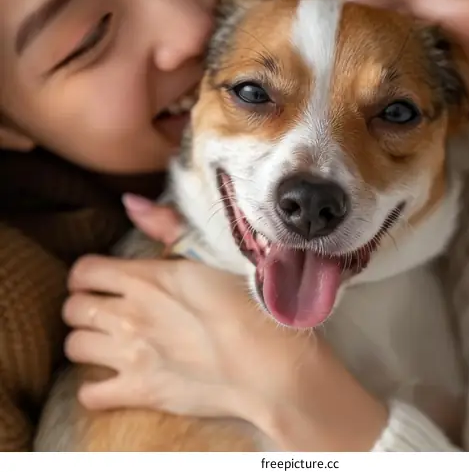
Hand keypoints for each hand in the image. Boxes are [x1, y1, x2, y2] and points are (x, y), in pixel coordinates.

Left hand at [64, 196, 386, 449]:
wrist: (268, 365)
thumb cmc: (250, 303)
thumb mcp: (213, 251)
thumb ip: (168, 224)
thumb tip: (130, 201)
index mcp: (146, 276)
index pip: (84, 270)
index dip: (88, 273)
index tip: (102, 278)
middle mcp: (129, 314)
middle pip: (74, 308)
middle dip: (85, 305)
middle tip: (107, 308)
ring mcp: (131, 356)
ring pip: (74, 347)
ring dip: (88, 341)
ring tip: (109, 340)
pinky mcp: (140, 392)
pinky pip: (90, 394)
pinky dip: (95, 387)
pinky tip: (114, 377)